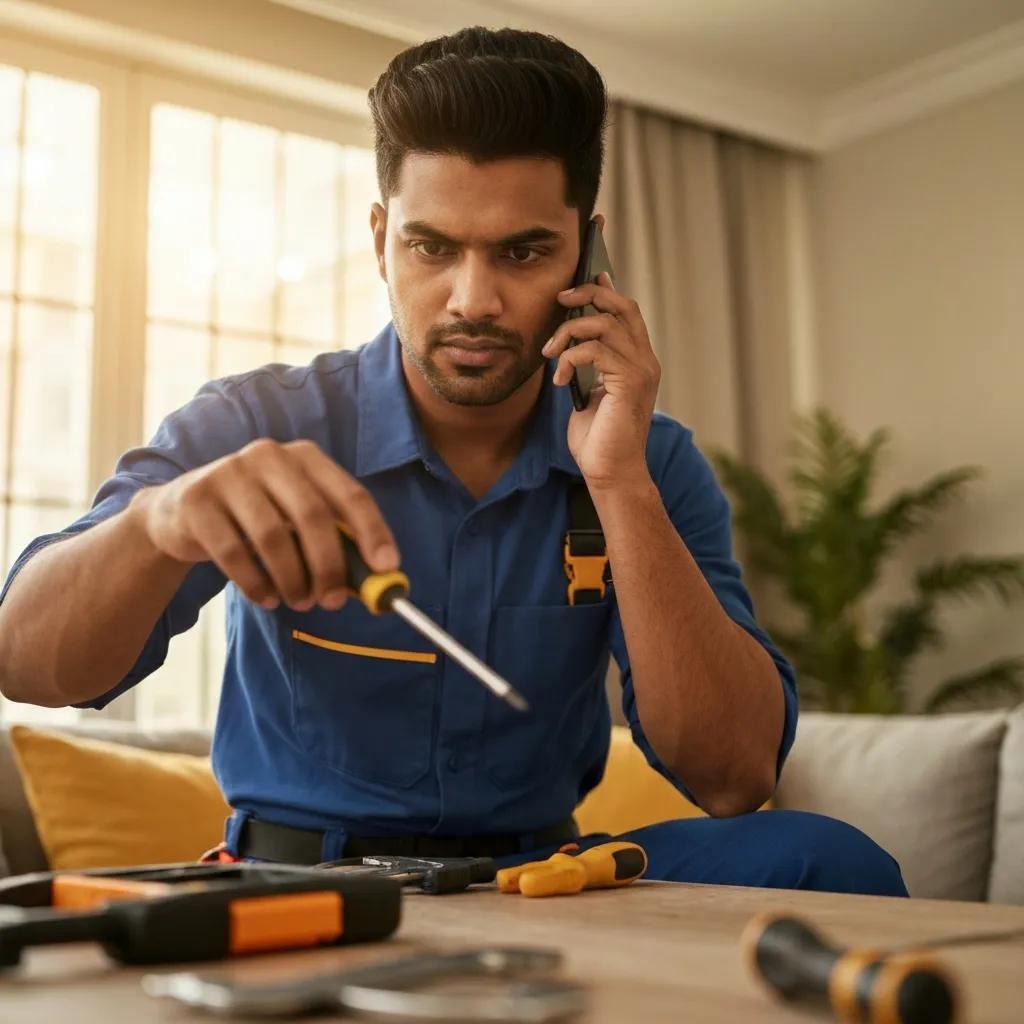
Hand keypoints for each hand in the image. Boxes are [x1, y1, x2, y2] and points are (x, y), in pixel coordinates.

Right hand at [131, 439, 397, 611]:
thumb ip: (336, 542)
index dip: (373, 532)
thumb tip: (380, 581)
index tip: (387, 569)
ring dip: (293, 579)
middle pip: (313, 515)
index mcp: (305, 457)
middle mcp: (269, 456)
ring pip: (273, 536)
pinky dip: (256, 583)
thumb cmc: (257, 519)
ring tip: (300, 602)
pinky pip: (233, 551)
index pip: (350, 494)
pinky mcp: (197, 500)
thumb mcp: (297, 520)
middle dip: (329, 565)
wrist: (181, 514)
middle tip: (335, 602)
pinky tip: (267, 598)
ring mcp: (229, 473)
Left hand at [542, 272, 660, 488]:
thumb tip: (569, 342)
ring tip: (550, 353)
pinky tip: (559, 377)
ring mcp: (641, 371)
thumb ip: (588, 366)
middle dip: (589, 294)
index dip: (607, 290)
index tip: (587, 276)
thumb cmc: (598, 439)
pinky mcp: (629, 383)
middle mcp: (646, 361)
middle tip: (561, 299)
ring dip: (569, 332)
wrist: (609, 472)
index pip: (628, 312)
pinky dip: (570, 357)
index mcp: (638, 362)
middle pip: (622, 306)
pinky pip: (596, 351)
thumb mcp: (589, 393)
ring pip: (604, 324)